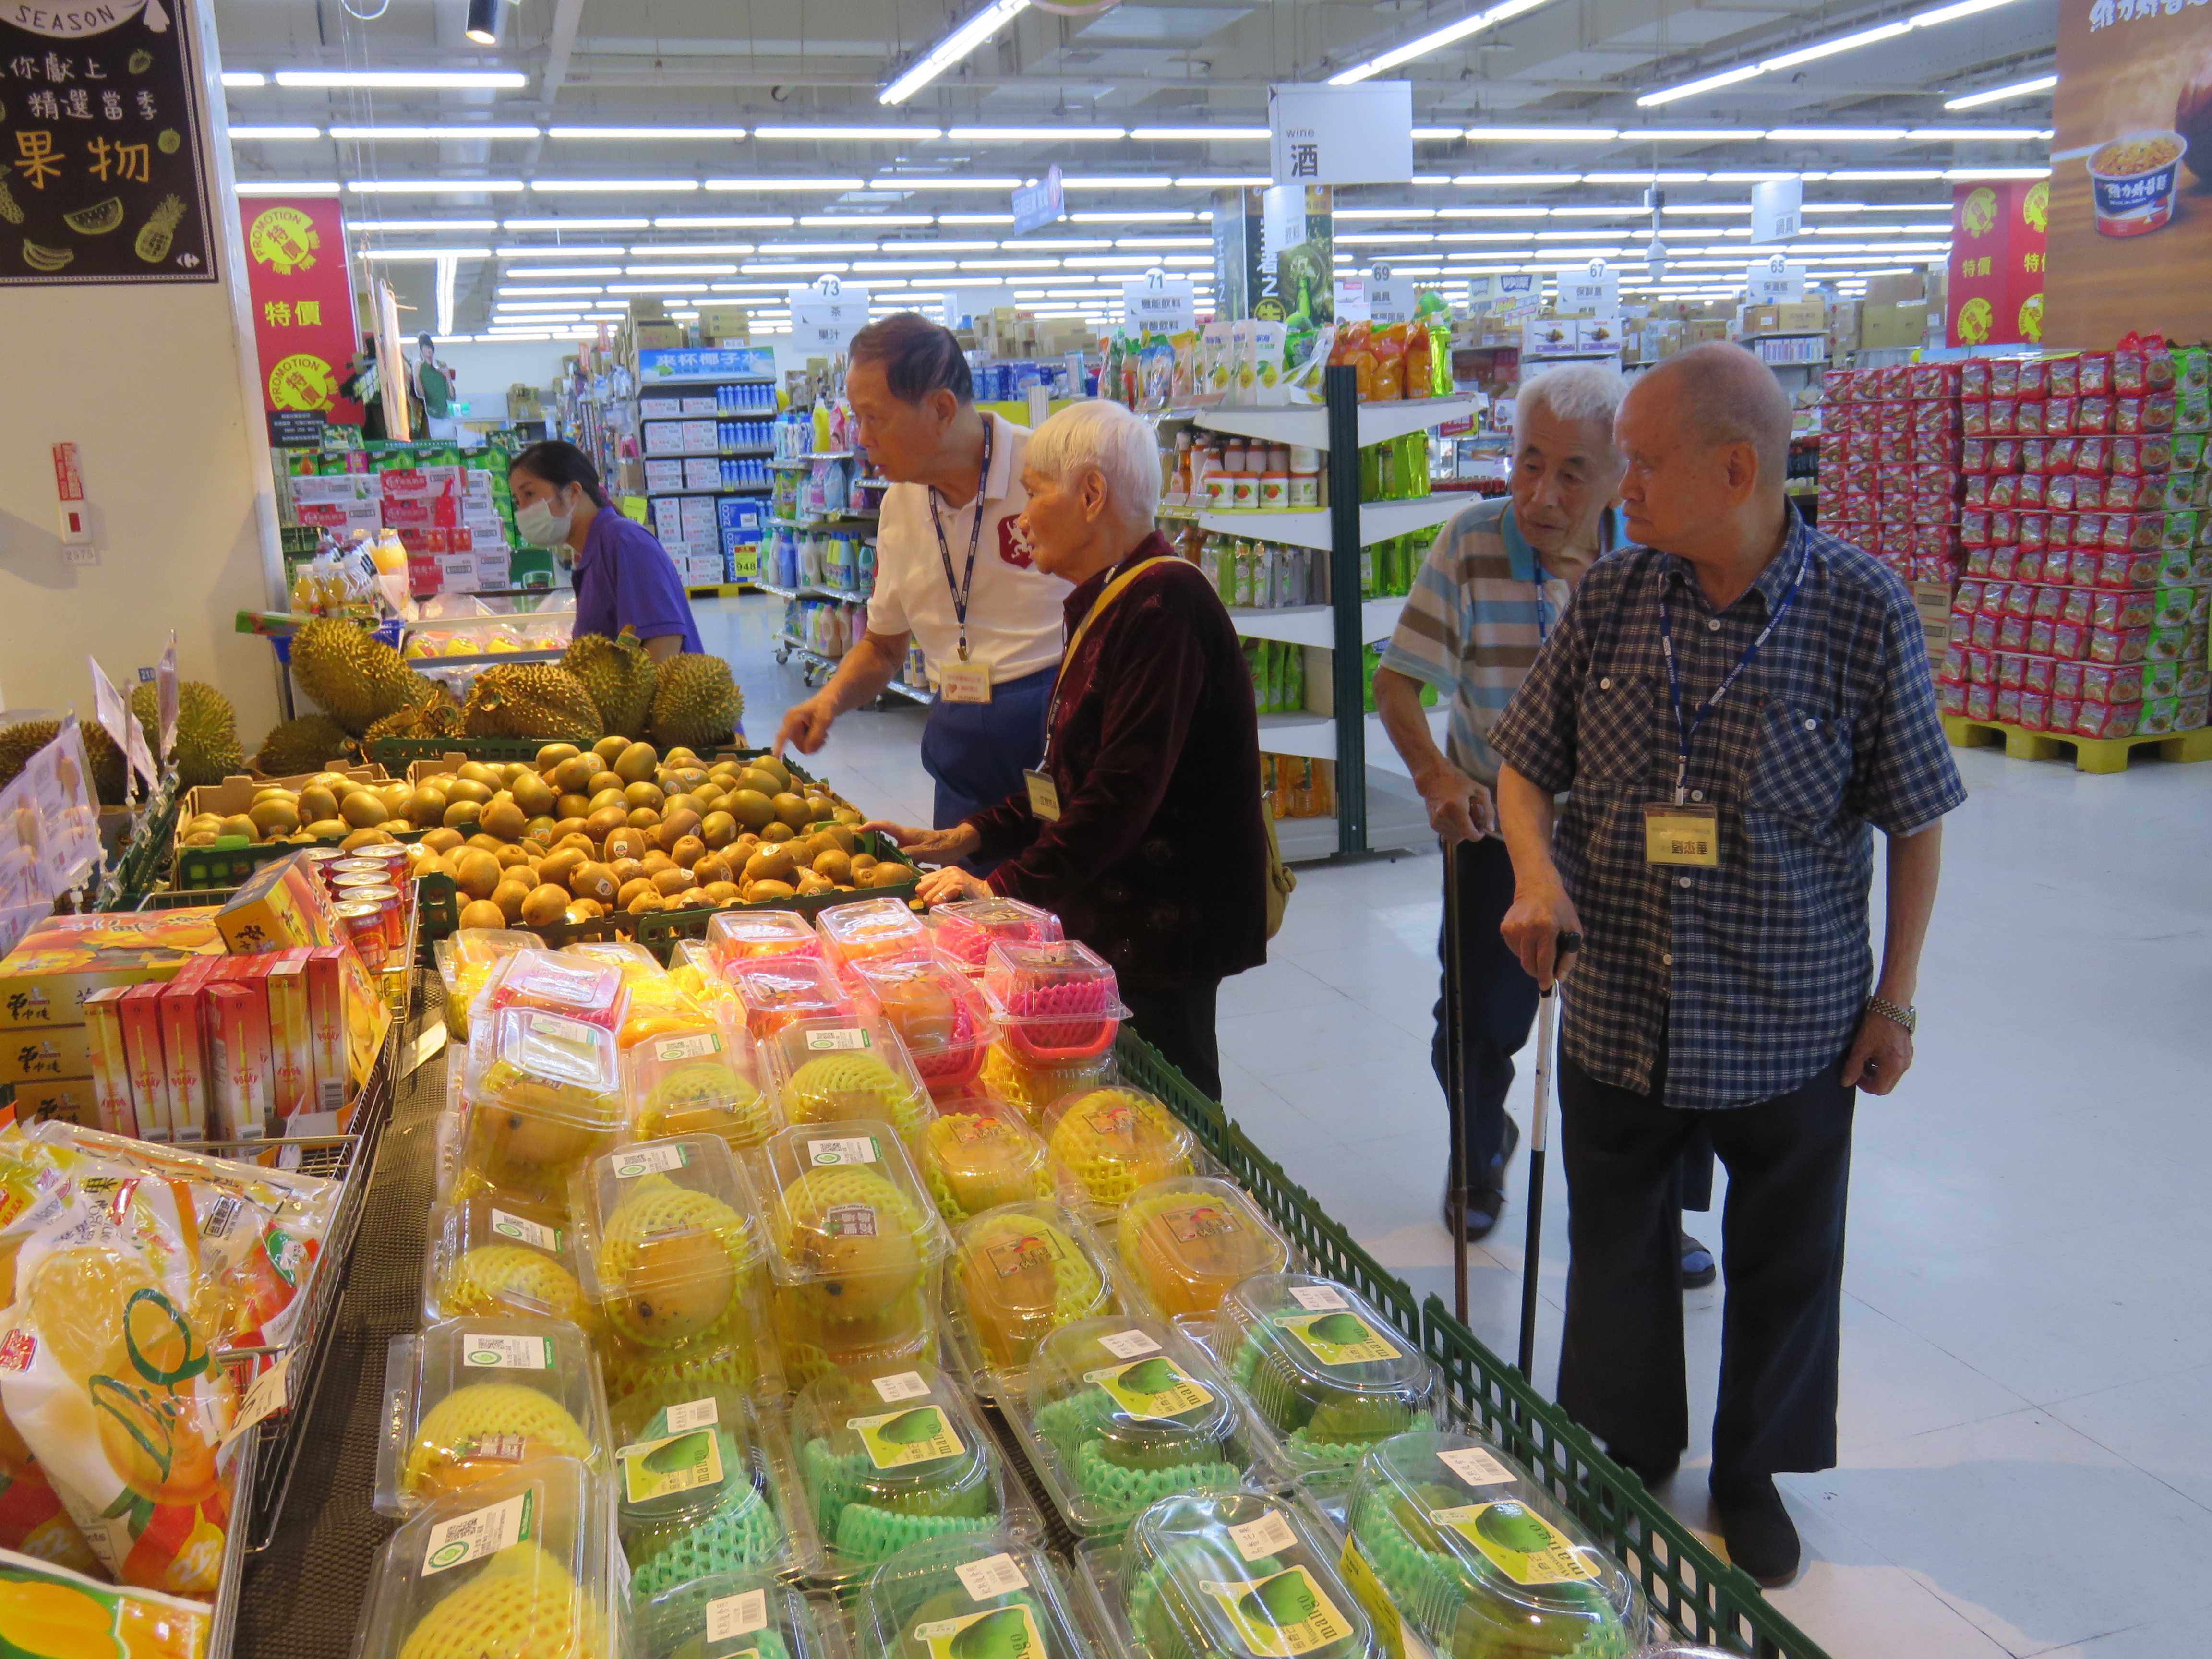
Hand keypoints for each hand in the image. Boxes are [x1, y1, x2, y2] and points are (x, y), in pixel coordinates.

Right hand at [775, 696, 833, 756]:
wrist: (830, 700)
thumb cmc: (826, 706)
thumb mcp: (824, 720)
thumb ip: (815, 735)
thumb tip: (807, 751)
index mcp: (792, 718)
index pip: (782, 736)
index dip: (778, 747)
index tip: (775, 758)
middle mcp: (790, 724)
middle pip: (798, 745)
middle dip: (812, 744)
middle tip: (824, 737)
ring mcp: (794, 729)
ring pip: (803, 746)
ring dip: (815, 743)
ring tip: (823, 734)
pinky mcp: (799, 732)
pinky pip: (806, 745)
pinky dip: (815, 742)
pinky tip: (821, 735)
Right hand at [860, 821, 981, 866]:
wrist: (959, 844)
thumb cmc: (943, 845)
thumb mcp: (927, 850)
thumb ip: (911, 853)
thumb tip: (894, 859)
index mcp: (907, 834)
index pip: (885, 827)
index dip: (871, 827)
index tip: (858, 831)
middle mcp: (906, 839)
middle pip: (886, 839)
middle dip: (873, 844)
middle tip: (861, 855)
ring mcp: (911, 846)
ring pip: (894, 851)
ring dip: (885, 857)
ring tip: (874, 868)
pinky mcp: (917, 854)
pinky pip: (903, 858)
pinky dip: (897, 864)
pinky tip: (895, 875)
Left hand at [917, 865, 991, 903]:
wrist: (989, 893)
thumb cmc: (970, 895)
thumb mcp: (952, 887)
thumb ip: (938, 889)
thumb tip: (921, 899)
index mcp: (943, 871)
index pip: (920, 881)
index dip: (921, 894)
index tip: (927, 902)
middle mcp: (945, 872)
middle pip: (920, 889)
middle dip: (926, 901)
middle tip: (936, 907)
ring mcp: (951, 877)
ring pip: (928, 897)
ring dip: (934, 906)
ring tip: (944, 907)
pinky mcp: (957, 884)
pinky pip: (938, 899)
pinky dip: (941, 907)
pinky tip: (949, 907)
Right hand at [1416, 764, 1493, 844]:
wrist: (1433, 778)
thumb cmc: (1459, 782)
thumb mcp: (1479, 791)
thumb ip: (1488, 810)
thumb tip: (1490, 829)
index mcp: (1457, 808)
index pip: (1469, 833)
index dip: (1478, 835)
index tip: (1481, 830)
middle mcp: (1444, 817)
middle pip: (1462, 837)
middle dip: (1469, 832)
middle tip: (1472, 821)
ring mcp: (1437, 821)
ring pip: (1454, 838)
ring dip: (1461, 832)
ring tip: (1462, 818)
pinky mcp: (1432, 824)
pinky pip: (1446, 835)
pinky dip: (1453, 830)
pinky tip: (1454, 818)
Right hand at [1500, 880, 1584, 990]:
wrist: (1538, 887)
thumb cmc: (1560, 909)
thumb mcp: (1573, 929)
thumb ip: (1568, 955)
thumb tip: (1558, 978)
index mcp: (1547, 927)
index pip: (1544, 960)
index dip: (1545, 976)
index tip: (1546, 986)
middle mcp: (1527, 928)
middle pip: (1529, 963)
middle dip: (1537, 971)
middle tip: (1544, 969)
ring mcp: (1513, 928)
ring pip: (1521, 958)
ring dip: (1530, 958)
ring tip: (1538, 944)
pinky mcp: (1504, 927)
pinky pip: (1514, 949)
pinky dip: (1523, 949)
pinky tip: (1529, 936)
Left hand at [1841, 1006, 1913, 1094]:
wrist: (1891, 1006)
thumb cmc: (1876, 1026)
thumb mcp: (1861, 1047)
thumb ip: (1853, 1067)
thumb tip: (1846, 1083)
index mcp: (1893, 1067)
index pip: (1879, 1089)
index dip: (1864, 1086)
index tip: (1854, 1075)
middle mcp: (1904, 1066)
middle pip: (1886, 1084)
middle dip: (1870, 1080)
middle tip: (1858, 1067)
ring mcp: (1907, 1058)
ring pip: (1890, 1075)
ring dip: (1876, 1071)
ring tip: (1864, 1057)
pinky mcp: (1907, 1050)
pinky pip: (1895, 1065)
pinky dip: (1883, 1064)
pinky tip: (1874, 1051)